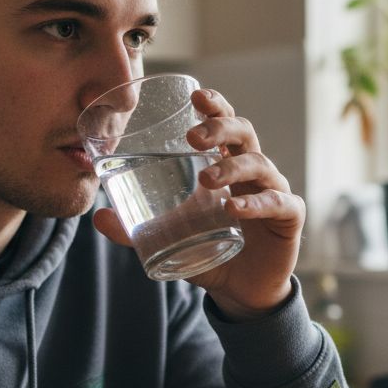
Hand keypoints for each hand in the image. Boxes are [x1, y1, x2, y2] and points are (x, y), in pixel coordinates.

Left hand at [93, 88, 301, 319]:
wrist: (241, 292)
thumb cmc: (209, 251)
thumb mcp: (171, 238)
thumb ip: (137, 228)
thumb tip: (98, 217)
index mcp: (227, 165)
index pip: (225, 124)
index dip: (215, 106)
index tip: (196, 95)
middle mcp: (254, 172)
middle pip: (244, 134)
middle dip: (220, 128)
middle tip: (193, 136)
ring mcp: (274, 192)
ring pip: (260, 165)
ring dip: (232, 167)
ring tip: (207, 178)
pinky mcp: (289, 219)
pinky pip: (279, 203)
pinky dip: (258, 203)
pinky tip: (236, 210)